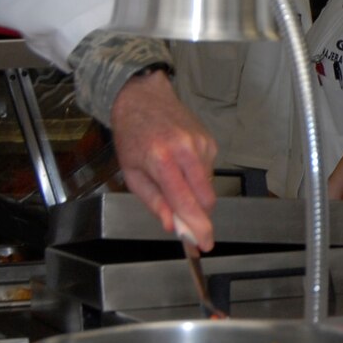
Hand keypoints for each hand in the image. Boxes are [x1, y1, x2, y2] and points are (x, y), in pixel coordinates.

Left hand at [111, 70, 218, 247]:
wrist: (143, 97)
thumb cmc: (132, 136)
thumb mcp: (132, 173)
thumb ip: (154, 201)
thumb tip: (171, 225)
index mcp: (161, 160)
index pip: (186, 202)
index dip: (197, 227)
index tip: (205, 244)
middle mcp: (186, 151)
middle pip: (206, 199)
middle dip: (198, 215)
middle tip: (185, 220)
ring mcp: (202, 145)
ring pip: (208, 187)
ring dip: (195, 193)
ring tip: (174, 177)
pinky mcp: (210, 141)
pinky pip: (209, 172)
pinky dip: (197, 176)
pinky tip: (181, 164)